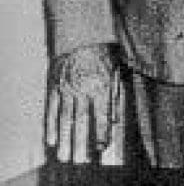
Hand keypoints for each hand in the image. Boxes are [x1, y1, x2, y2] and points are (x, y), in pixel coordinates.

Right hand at [45, 43, 119, 162]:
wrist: (80, 33)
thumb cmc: (104, 52)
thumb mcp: (118, 68)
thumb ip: (119, 90)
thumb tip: (120, 112)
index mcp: (102, 84)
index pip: (103, 114)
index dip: (103, 132)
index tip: (102, 148)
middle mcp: (83, 88)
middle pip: (81, 121)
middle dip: (81, 143)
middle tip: (80, 161)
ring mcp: (66, 88)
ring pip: (65, 118)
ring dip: (65, 140)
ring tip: (66, 156)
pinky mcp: (54, 86)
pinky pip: (51, 109)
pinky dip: (51, 125)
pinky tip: (52, 140)